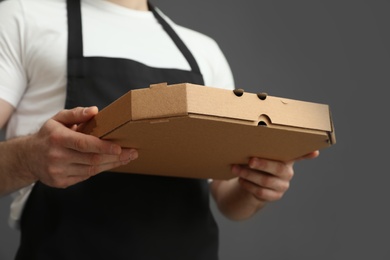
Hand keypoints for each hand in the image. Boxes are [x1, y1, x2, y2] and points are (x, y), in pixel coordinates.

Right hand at [22, 106, 137, 187]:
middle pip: (92, 159)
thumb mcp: (58, 119)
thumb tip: (95, 110)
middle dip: (115, 157)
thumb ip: (76, 113)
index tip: (119, 148)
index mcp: (58, 138)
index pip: (84, 144)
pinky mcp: (61, 182)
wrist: (28, 157)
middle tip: (132, 153)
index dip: (103, 147)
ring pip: (91, 169)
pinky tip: (110, 164)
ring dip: (111, 164)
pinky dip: (99, 169)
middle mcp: (57, 156)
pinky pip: (85, 176)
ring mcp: (58, 171)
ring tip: (126, 159)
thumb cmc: (49, 135)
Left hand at [232, 151, 318, 202]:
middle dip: (262, 164)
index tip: (315, 152)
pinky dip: (248, 185)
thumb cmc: (256, 163)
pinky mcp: (275, 196)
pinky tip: (241, 179)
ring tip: (236, 168)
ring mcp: (282, 185)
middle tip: (250, 160)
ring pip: (266, 181)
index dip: (308, 154)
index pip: (301, 155)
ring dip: (248, 174)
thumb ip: (259, 149)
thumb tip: (246, 139)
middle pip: (278, 168)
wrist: (251, 183)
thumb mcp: (258, 154)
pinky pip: (261, 192)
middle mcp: (288, 172)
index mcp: (286, 158)